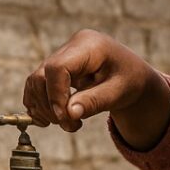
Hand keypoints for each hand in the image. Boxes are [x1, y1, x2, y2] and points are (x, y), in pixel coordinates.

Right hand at [23, 29, 167, 134]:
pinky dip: (40, 104)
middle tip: (70, 125)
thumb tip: (70, 113)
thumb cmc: (131, 81)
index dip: (56, 95)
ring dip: (44, 108)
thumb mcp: (119, 93)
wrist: (133, 76)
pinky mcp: (55, 68)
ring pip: (36, 82)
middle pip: (43, 75)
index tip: (64, 117)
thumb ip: (95, 101)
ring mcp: (60, 55)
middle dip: (50, 106)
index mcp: (88, 45)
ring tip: (67, 123)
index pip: (58, 67)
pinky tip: (54, 119)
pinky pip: (38, 85)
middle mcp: (70, 46)